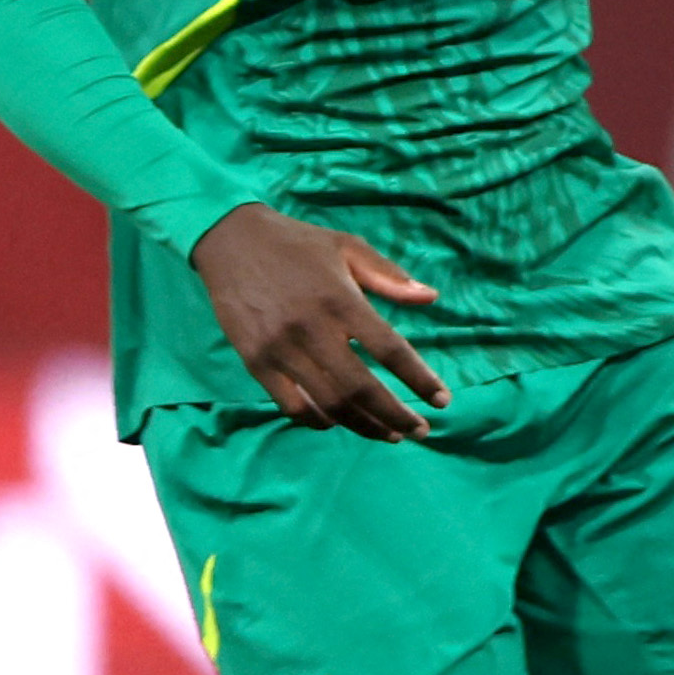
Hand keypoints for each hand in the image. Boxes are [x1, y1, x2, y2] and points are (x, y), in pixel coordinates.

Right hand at [195, 203, 447, 437]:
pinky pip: (291, 405)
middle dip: (396, 416)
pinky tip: (339, 422)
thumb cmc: (297, 244)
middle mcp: (312, 328)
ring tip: (389, 434)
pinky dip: (319, 420)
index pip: (389, 349)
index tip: (442, 400)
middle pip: (361, 388)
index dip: (419, 379)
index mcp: (340, 299)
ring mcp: (281, 349)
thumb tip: (432, 298)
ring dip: (364, 426)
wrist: (231, 240)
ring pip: (329, 404)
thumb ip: (389, 276)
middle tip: (420, 430)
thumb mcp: (347, 246)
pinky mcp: (256, 362)